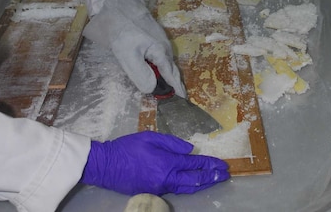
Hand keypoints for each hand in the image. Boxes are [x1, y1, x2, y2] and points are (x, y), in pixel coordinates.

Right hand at [80, 131, 229, 194]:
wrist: (106, 165)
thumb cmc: (127, 148)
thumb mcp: (150, 137)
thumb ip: (172, 143)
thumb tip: (190, 149)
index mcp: (167, 163)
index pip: (194, 164)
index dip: (210, 164)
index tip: (222, 165)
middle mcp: (166, 178)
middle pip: (195, 180)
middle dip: (211, 177)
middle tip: (224, 175)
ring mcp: (160, 188)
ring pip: (186, 188)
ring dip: (202, 183)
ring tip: (213, 180)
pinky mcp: (153, 192)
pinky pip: (175, 189)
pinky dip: (188, 186)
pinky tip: (193, 183)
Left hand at [83, 0, 186, 96]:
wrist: (119, 4)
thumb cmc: (123, 30)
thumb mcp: (128, 55)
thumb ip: (141, 74)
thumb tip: (153, 89)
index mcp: (161, 53)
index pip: (172, 77)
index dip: (177, 91)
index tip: (183, 103)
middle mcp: (165, 48)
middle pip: (172, 71)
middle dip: (175, 85)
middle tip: (177, 100)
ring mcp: (160, 42)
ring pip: (167, 64)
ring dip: (169, 77)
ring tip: (169, 90)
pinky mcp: (153, 38)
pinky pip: (161, 58)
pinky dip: (162, 68)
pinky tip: (157, 73)